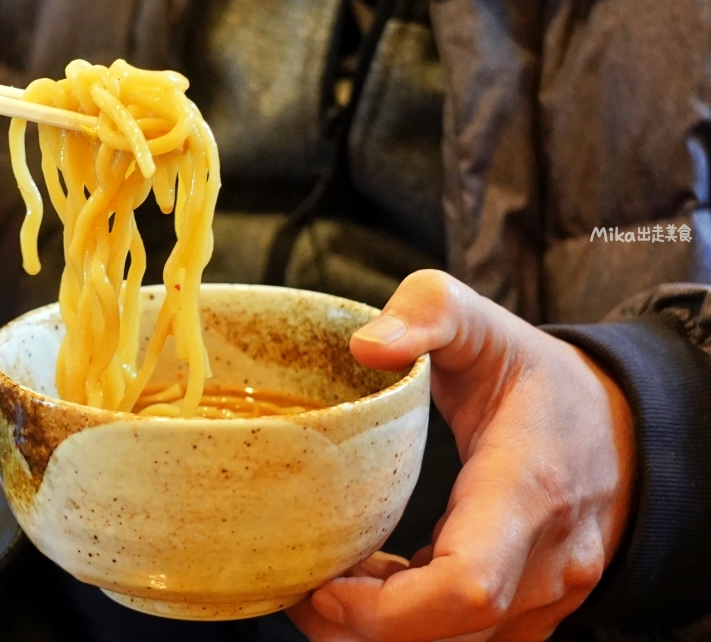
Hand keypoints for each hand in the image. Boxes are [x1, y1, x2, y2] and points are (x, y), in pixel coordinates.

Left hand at [288, 270, 635, 641]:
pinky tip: (371, 581)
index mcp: (528, 488)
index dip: (387, 607)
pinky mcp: (534, 611)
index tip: (325, 584)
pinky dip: (411, 625)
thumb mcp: (481, 324)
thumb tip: (366, 346)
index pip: (469, 583)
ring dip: (383, 626)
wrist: (621, 426)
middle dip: (363, 624)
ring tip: (329, 577)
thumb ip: (427, 313)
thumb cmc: (537, 377)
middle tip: (301, 585)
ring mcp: (549, 595)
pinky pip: (467, 639)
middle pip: (451, 631)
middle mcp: (548, 559)